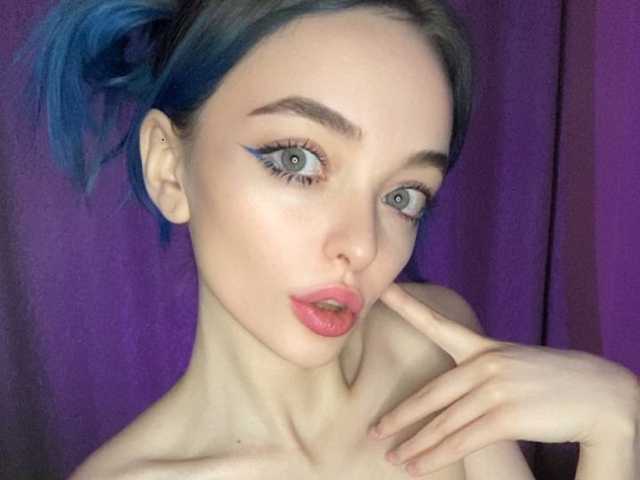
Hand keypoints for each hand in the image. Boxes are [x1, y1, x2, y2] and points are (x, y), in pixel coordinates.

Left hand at [368, 283, 639, 476]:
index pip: (438, 324)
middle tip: (375, 429)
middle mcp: (484, 364)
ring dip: (415, 445)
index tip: (384, 291)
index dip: (408, 306)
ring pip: (443, 423)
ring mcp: (494, 389)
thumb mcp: (514, 364)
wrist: (602, 395)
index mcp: (484, 347)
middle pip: (430, 394)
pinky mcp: (505, 416)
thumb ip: (481, 372)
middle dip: (400, 416)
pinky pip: (462, 441)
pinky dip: (436, 456)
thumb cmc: (555, 381)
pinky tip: (419, 466)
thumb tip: (453, 394)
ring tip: (393, 456)